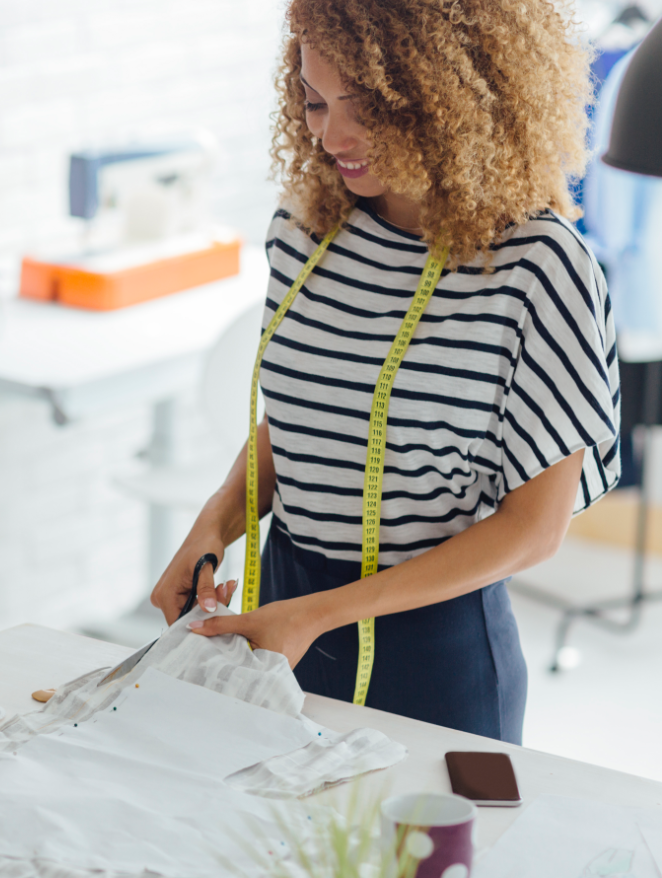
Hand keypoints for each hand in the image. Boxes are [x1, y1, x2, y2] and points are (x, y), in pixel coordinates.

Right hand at [151, 527, 232, 624]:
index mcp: (164, 594)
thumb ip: (206, 589)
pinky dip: (211, 599)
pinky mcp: (181, 595)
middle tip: (225, 592)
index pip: (178, 624)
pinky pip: (197, 605)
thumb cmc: (204, 545)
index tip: (217, 614)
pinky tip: (222, 587)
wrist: (206, 535)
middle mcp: (163, 598)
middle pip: (188, 618)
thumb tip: (208, 608)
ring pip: (195, 613)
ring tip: (226, 586)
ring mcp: (171, 597)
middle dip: (210, 610)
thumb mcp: (205, 567)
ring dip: (213, 603)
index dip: (199, 623)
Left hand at [186, 597, 322, 668]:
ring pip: (244, 663)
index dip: (212, 665)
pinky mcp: (274, 665)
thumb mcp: (249, 620)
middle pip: (235, 669)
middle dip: (220, 659)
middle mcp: (268, 678)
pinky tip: (233, 642)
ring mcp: (272, 672)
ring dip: (231, 653)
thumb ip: (221, 625)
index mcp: (263, 673)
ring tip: (214, 647)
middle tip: (200, 652)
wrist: (313, 614)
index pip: (229, 674)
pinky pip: (253, 659)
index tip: (194, 658)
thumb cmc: (288, 618)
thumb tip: (195, 627)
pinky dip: (243, 650)